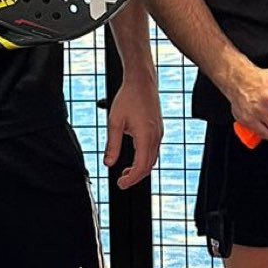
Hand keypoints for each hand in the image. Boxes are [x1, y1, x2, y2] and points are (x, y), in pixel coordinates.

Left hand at [105, 69, 161, 187]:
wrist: (141, 82)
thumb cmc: (128, 98)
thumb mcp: (114, 122)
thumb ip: (112, 145)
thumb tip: (108, 163)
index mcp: (146, 137)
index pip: (141, 167)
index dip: (131, 179)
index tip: (120, 184)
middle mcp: (156, 137)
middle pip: (149, 166)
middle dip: (136, 177)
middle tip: (122, 181)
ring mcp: (159, 133)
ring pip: (152, 159)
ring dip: (140, 168)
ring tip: (125, 172)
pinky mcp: (158, 129)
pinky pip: (153, 150)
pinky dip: (144, 158)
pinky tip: (133, 157)